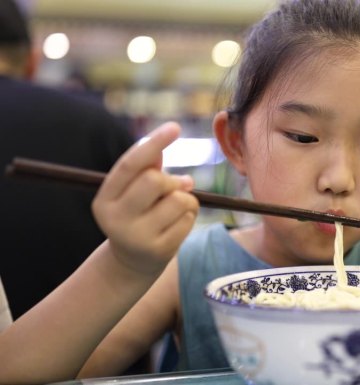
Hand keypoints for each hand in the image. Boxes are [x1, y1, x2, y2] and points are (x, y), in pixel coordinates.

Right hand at [92, 122, 198, 274]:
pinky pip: (189, 218)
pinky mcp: (160, 250)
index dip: (153, 143)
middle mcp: (116, 219)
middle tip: (176, 186)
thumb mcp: (133, 193)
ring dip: (185, 198)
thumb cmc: (137, 215)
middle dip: (171, 180)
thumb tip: (159, 150)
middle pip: (155, 180)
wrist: (133, 262)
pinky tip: (177, 223)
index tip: (175, 127)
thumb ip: (145, 170)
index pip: (130, 164)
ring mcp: (137, 237)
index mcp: (105, 198)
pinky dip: (190, 215)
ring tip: (176, 208)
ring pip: (178, 199)